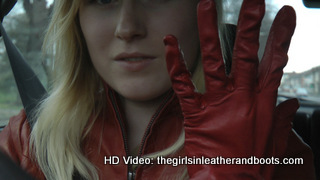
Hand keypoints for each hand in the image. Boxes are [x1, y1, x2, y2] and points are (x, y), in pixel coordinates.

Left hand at [164, 0, 296, 178]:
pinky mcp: (195, 113)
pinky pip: (183, 84)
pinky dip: (175, 63)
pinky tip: (169, 42)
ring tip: (205, 6)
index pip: (275, 62)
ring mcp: (216, 103)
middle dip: (249, 24)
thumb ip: (283, 119)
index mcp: (262, 103)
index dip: (281, 37)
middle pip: (246, 54)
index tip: (285, 14)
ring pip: (213, 61)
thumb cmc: (250, 166)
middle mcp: (240, 97)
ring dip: (209, 32)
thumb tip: (291, 102)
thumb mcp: (274, 143)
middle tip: (251, 0)